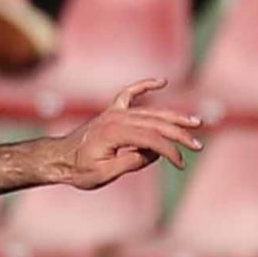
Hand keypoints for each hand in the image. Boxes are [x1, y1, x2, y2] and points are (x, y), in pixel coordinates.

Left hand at [54, 78, 202, 186]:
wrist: (59, 159)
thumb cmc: (79, 170)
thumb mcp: (104, 174)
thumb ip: (130, 163)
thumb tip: (152, 154)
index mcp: (114, 133)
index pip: (151, 139)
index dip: (170, 151)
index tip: (181, 164)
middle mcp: (116, 118)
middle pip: (156, 123)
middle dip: (179, 134)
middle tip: (198, 145)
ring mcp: (114, 112)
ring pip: (151, 112)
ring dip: (174, 118)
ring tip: (195, 123)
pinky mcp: (112, 111)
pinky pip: (130, 94)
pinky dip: (145, 86)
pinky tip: (162, 82)